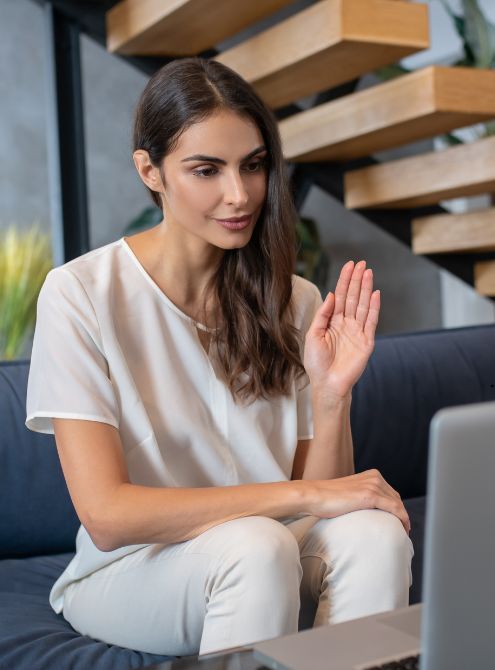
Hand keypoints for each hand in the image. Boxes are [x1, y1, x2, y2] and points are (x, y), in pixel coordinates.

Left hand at [303, 260, 379, 398]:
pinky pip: (371, 321)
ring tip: (369, 272)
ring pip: (362, 305)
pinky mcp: (366, 341)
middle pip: (352, 297)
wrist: (327, 384)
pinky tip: (375, 294)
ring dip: (366, 288)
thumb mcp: (313, 335)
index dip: (344, 281)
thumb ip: (322, 314)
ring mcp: (357, 332)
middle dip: (356, 280)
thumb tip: (331, 295)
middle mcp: (346, 324)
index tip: (349, 266)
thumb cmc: (316, 363)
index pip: (340, 296)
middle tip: (361, 263)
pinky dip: (374, 307)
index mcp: (332, 322)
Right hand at [304, 469, 410, 533]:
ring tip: (403, 533)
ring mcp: (373, 485)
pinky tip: (403, 529)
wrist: (314, 495)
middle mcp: (374, 477)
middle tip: (402, 530)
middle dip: (402, 514)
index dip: (398, 509)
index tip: (398, 522)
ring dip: (404, 519)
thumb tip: (368, 512)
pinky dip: (402, 519)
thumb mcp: (349, 493)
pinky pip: (394, 509)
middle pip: (396, 499)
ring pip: (398, 505)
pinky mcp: (370, 495)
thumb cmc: (327, 498)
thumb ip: (361, 497)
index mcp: (371, 475)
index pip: (391, 493)